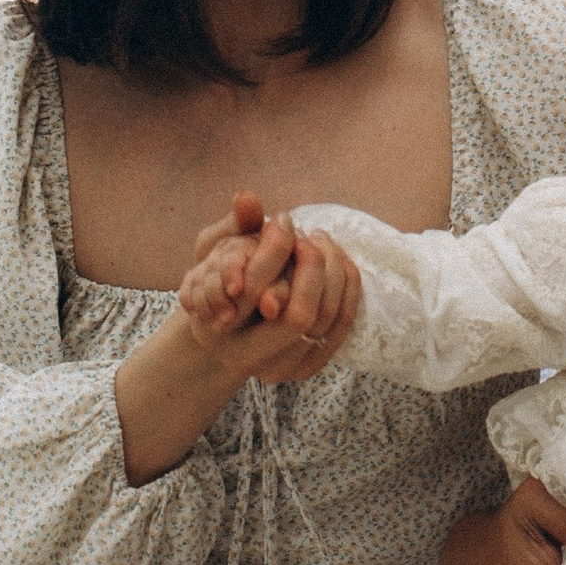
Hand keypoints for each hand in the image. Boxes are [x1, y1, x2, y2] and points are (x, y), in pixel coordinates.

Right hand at [174, 191, 360, 389]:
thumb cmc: (221, 280)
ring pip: (325, 320)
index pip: (261, 292)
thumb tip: (247, 195)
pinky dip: (347, 290)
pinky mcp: (308, 369)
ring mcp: (281, 370)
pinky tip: (341, 262)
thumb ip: (235, 224)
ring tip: (322, 240)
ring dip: (333, 272)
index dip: (278, 252)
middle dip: (313, 265)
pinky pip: (341, 327)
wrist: (228, 333)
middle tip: (311, 233)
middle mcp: (248, 359)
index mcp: (219, 332)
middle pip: (301, 314)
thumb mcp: (218, 251)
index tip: (285, 221)